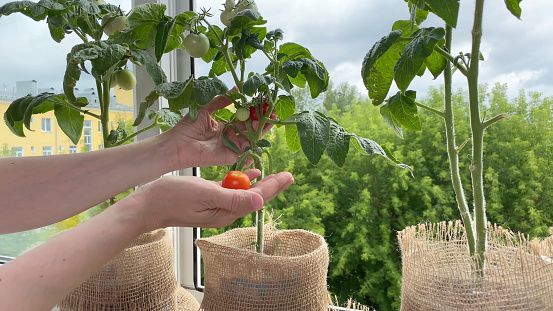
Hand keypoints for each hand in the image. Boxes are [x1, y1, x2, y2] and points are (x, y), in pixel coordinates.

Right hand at [131, 170, 292, 230]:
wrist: (148, 205)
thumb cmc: (173, 198)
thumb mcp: (205, 194)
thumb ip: (233, 197)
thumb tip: (260, 200)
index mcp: (226, 212)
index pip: (256, 198)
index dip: (273, 186)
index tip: (288, 176)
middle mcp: (225, 211)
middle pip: (254, 196)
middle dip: (272, 186)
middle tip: (289, 175)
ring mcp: (217, 206)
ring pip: (245, 192)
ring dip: (259, 182)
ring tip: (275, 174)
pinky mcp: (209, 199)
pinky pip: (232, 190)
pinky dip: (243, 181)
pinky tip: (251, 173)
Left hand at [167, 89, 272, 167]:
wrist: (177, 144)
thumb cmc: (187, 127)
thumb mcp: (206, 108)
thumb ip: (221, 100)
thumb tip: (236, 88)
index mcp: (225, 126)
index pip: (244, 118)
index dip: (254, 111)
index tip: (263, 104)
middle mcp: (230, 137)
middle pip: (250, 129)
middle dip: (262, 120)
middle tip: (272, 112)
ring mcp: (231, 147)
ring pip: (250, 139)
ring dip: (259, 130)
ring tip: (266, 120)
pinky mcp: (230, 156)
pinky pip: (245, 153)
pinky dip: (253, 148)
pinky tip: (260, 138)